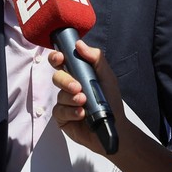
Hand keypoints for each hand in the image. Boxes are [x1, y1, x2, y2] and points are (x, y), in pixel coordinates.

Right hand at [49, 40, 126, 155]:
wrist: (115, 127)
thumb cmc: (111, 100)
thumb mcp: (107, 76)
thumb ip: (96, 58)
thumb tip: (79, 44)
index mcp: (77, 74)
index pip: (61, 62)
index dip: (56, 58)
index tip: (59, 58)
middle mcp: (68, 87)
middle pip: (57, 77)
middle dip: (65, 81)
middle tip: (77, 87)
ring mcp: (65, 103)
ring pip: (59, 96)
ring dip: (72, 99)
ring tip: (84, 102)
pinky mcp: (62, 118)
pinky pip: (59, 111)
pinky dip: (71, 112)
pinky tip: (81, 114)